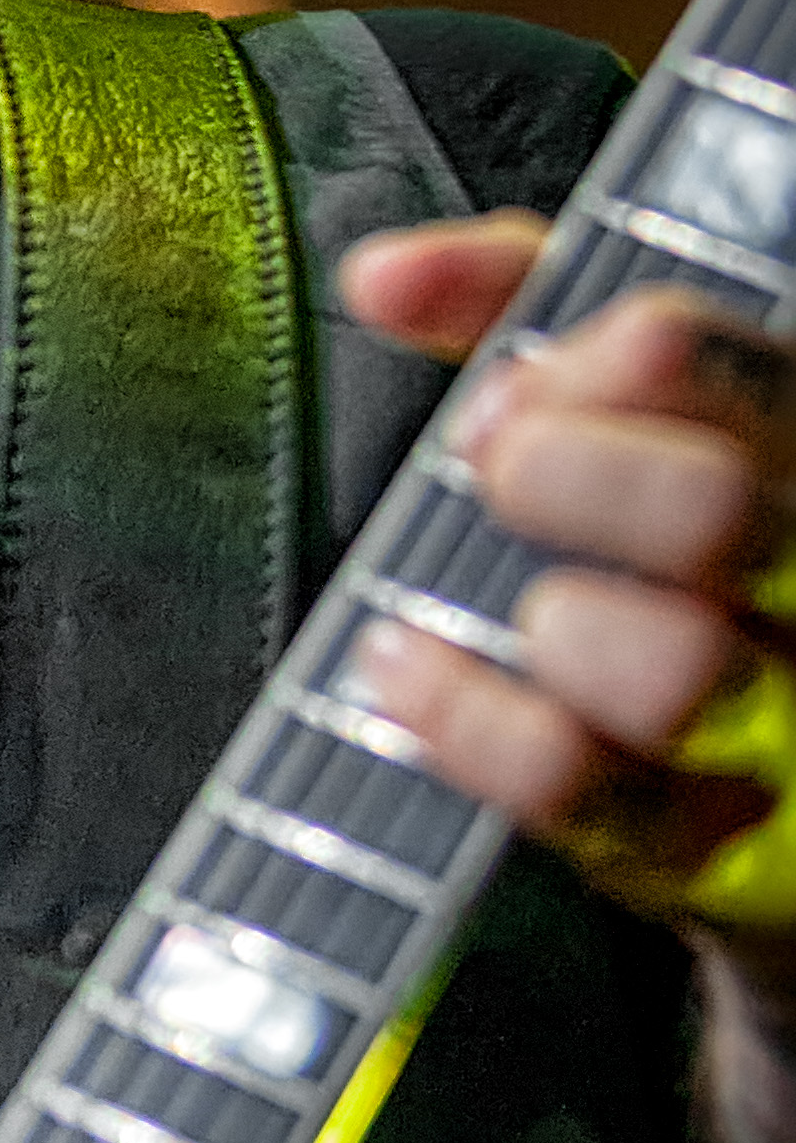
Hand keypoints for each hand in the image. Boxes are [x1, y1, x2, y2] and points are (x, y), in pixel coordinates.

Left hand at [339, 212, 795, 992]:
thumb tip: (385, 277)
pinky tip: (406, 672)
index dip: (624, 362)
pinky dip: (471, 727)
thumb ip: (527, 311)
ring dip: (556, 618)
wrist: (779, 801)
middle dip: (572, 476)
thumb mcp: (636, 407)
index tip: (528, 384)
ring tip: (521, 605)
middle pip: (715, 512)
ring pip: (677, 672)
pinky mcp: (735, 866)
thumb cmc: (693, 565)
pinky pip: (594, 798)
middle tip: (503, 470)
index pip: (759, 374)